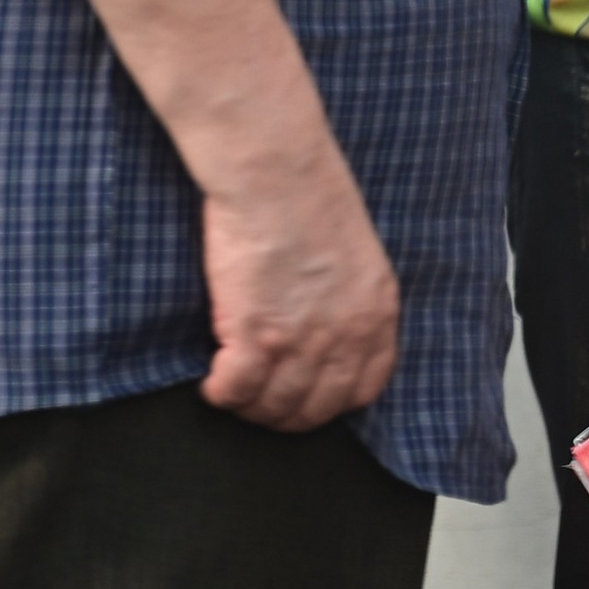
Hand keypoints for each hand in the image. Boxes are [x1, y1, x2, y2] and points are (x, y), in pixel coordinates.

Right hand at [200, 140, 399, 431]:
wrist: (277, 172)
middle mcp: (345, 336)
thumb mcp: (356, 254)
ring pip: (274, 406)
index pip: (363, 390)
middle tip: (260, 403)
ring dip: (250, 408)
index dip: (330, 403)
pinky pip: (236, 390)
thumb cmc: (309, 195)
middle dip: (285, 415)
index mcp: (375, 314)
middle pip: (316, 409)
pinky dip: (221, 394)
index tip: (307, 398)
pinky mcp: (255, 335)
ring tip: (233, 393)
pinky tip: (212, 384)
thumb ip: (348, 298)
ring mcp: (301, 341)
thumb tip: (324, 325)